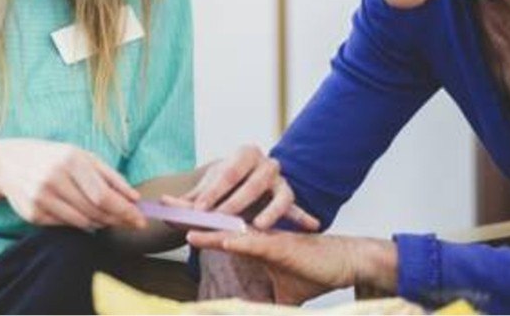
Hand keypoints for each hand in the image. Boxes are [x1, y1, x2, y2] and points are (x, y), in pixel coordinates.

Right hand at [0, 139, 147, 230]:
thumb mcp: (81, 156)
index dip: (124, 211)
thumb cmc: (53, 157)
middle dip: (116, 219)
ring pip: (81, 222)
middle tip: (129, 222)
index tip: (139, 220)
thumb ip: (110, 176)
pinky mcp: (32, 214)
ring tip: (105, 217)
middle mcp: (54, 179)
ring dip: (99, 223)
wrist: (8, 162)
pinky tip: (81, 215)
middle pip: (95, 211)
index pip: (103, 195)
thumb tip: (134, 198)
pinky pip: (65, 226)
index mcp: (70, 160)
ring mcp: (41, 198)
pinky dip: (78, 224)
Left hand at [163, 145, 319, 230]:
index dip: (213, 191)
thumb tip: (162, 203)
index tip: (199, 209)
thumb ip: (186, 198)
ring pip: (279, 195)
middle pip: (253, 183)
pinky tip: (313, 225)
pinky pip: (297, 208)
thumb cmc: (223, 185)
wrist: (241, 181)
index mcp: (244, 153)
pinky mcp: (290, 197)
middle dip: (236, 203)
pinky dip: (304, 217)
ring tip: (259, 227)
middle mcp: (265, 163)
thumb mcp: (205, 188)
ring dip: (270, 212)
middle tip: (221, 220)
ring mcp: (280, 179)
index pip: (228, 172)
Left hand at [188, 230, 395, 304]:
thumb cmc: (315, 274)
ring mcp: (266, 238)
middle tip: (164, 206)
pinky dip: (234, 241)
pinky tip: (217, 239)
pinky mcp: (279, 245)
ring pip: (230, 229)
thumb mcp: (282, 294)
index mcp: (253, 242)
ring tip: (179, 222)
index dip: (194, 225)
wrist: (346, 264)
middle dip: (190, 215)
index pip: (218, 231)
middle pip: (217, 223)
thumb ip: (264, 303)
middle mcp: (256, 235)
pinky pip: (252, 242)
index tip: (171, 218)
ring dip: (204, 226)